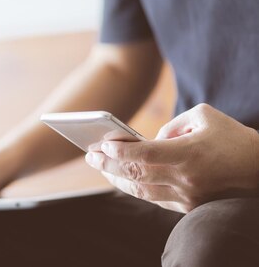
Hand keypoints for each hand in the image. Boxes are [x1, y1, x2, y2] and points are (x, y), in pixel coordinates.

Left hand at [85, 103, 258, 212]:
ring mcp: (186, 196)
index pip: (145, 154)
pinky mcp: (188, 206)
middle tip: (90, 155)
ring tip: (100, 166)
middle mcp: (185, 179)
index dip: (120, 150)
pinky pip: (154, 198)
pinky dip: (134, 188)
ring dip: (116, 178)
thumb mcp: (205, 117)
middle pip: (136, 173)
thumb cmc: (233, 138)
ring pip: (141, 190)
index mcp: (189, 154)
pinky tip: (120, 178)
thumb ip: (172, 124)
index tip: (102, 144)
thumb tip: (150, 139)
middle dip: (108, 164)